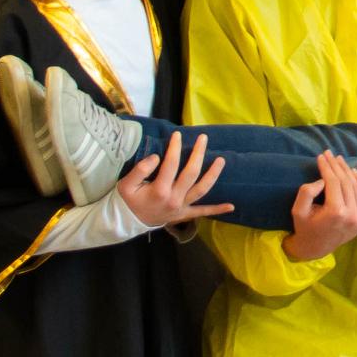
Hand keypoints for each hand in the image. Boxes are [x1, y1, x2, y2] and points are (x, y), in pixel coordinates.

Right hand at [114, 130, 234, 228]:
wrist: (127, 222)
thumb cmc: (127, 200)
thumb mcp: (126, 184)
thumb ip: (140, 170)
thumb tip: (156, 157)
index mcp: (159, 190)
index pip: (171, 164)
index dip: (175, 147)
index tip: (178, 134)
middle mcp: (174, 199)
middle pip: (191, 173)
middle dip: (198, 154)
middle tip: (203, 138)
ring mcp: (181, 207)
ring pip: (202, 190)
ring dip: (213, 175)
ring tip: (221, 160)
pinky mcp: (184, 214)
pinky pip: (202, 212)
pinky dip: (217, 210)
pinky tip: (231, 207)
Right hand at [283, 151, 356, 259]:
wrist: (316, 248)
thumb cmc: (304, 227)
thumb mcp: (298, 210)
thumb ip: (307, 192)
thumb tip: (323, 179)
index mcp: (336, 213)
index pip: (334, 182)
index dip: (327, 167)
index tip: (321, 156)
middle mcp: (352, 216)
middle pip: (346, 182)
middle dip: (337, 166)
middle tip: (329, 153)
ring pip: (356, 187)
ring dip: (348, 171)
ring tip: (338, 159)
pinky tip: (352, 171)